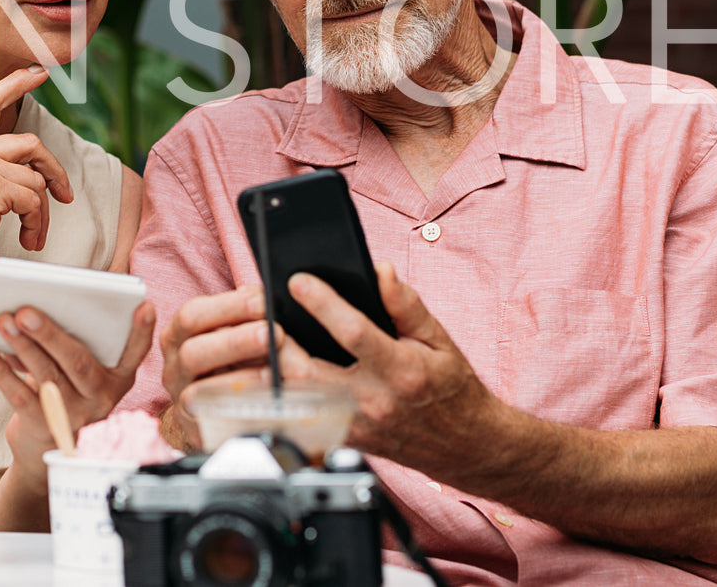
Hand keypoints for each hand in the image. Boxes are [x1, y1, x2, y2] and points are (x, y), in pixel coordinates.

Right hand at [0, 66, 71, 254]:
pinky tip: (26, 239)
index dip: (14, 84)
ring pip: (36, 179)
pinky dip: (37, 223)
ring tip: (32, 233)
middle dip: (53, 169)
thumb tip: (31, 164)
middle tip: (65, 194)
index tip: (37, 73)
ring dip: (41, 212)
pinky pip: (35, 200)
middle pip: (30, 143)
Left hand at [0, 302, 155, 489]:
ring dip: (22, 346)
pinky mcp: (44, 427)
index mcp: (117, 378)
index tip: (145, 305)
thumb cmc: (63, 396)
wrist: (44, 451)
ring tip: (4, 322)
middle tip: (26, 311)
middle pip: (78, 361)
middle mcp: (101, 397)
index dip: (142, 331)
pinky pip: (19, 394)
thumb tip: (34, 314)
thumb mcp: (78, 375)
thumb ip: (68, 346)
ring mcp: (74, 415)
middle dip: (50, 333)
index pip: (135, 353)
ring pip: (47, 375)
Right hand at [158, 287, 277, 449]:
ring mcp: (182, 400)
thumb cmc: (232, 361)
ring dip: (239, 380)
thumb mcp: (234, 331)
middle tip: (272, 333)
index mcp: (179, 336)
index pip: (192, 315)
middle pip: (192, 352)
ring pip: (197, 391)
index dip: (228, 305)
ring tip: (273, 370)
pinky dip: (239, 412)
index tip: (263, 300)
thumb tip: (267, 299)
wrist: (221, 409)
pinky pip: (213, 424)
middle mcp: (174, 367)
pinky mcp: (196, 430)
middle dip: (236, 341)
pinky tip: (264, 400)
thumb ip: (245, 315)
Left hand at [278, 260, 503, 480]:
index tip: (298, 281)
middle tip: (259, 312)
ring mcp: (357, 425)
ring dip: (269, 369)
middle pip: (310, 371)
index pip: (354, 332)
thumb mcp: (439, 339)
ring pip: (297, 397)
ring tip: (251, 339)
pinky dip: (279, 393)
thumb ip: (407, 304)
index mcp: (403, 371)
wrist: (465, 446)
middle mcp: (376, 401)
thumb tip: (380, 271)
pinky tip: (262, 372)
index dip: (323, 303)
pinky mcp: (345, 440)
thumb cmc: (451, 388)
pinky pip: (302, 416)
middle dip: (279, 340)